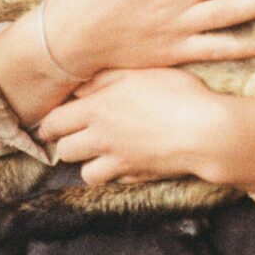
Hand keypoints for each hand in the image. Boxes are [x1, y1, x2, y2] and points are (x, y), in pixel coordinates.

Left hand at [37, 67, 236, 183]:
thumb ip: (107, 78)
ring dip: (89, 163)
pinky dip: (117, 174)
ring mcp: (118, 161)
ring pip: (85, 173)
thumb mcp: (141, 73)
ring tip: (100, 152)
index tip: (52, 123)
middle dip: (66, 143)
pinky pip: (116, 180)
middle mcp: (101, 138)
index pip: (53, 123)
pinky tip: (128, 161)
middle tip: (75, 136)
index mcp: (97, 109)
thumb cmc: (177, 94)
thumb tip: (82, 84)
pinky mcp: (137, 176)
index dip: (49, 124)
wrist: (206, 131)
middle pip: (64, 151)